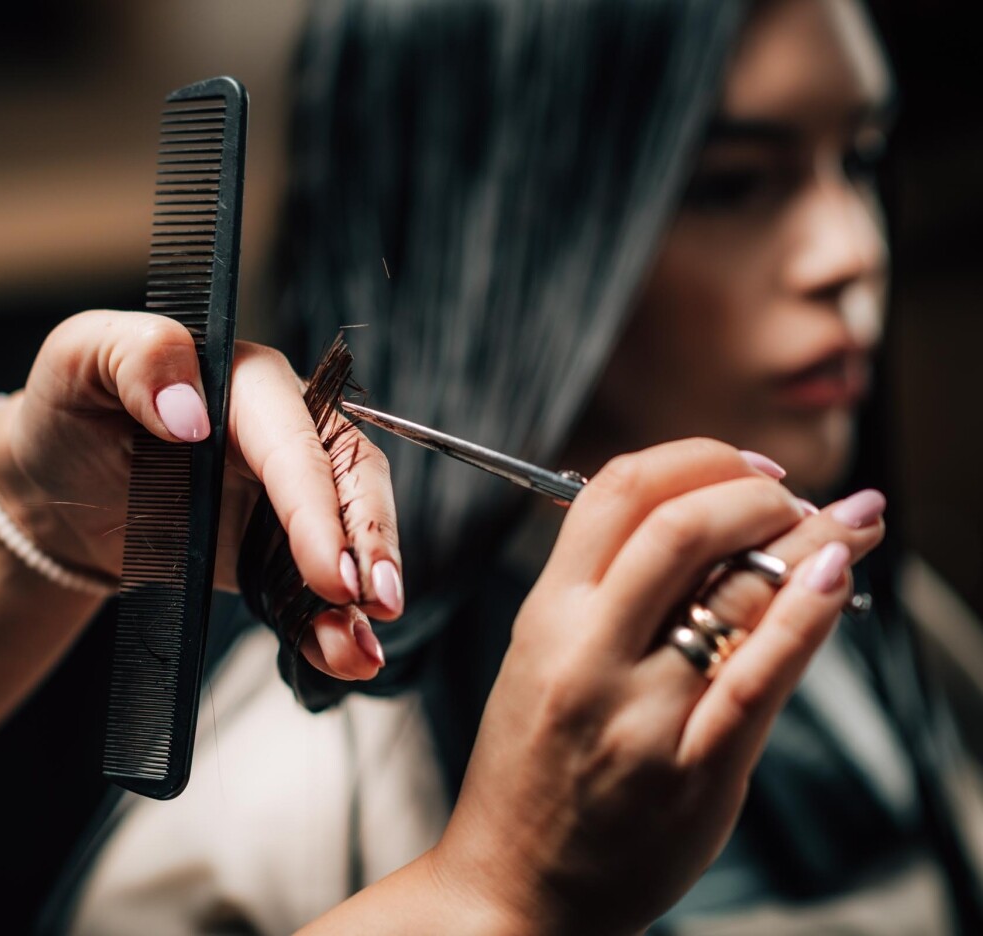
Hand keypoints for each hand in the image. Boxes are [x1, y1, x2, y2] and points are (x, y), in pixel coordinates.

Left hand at [0, 310, 402, 678]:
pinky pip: (312, 586)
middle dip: (371, 541)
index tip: (329, 568)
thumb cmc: (70, 407)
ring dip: (363, 594)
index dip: (317, 505)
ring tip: (362, 651)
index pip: (296, 440)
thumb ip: (138, 356)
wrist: (53, 484)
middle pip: (350, 478)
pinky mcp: (272, 549)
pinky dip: (329, 625)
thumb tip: (189, 413)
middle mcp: (280, 432)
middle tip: (377, 602)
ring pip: (349, 535)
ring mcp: (282, 496)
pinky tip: (342, 656)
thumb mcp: (78, 356)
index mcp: (245, 381)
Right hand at [427, 438, 883, 934]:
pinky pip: (761, 674)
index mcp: (544, 618)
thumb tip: (697, 519)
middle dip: (754, 490)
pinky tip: (836, 577)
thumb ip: (602, 592)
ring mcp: (641, 714)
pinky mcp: (694, 770)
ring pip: (733, 591)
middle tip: (791, 495)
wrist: (516, 885)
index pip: (616, 493)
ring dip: (807, 539)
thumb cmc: (530, 773)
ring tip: (847, 521)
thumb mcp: (539, 660)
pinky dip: (808, 613)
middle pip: (680, 525)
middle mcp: (587, 654)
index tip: (739, 466)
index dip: (693, 458)